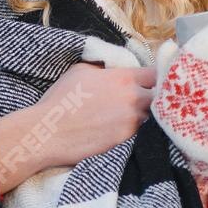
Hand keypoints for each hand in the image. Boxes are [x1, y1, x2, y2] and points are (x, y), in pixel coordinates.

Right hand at [0, 61, 155, 195]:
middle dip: (151, 96)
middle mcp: (133, 99)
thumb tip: (113, 69)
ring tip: (120, 113)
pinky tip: (112, 125)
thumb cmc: (61, 98)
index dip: (157, 75)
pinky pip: (135, 130)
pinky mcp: (125, 140)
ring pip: (147, 115)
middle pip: (157, 97)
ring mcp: (131, 122)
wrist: (50, 132)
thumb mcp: (81, 70)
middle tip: (139, 97)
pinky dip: (128, 127)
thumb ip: (105, 68)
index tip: (152, 78)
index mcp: (124, 78)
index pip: (157, 73)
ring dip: (139, 113)